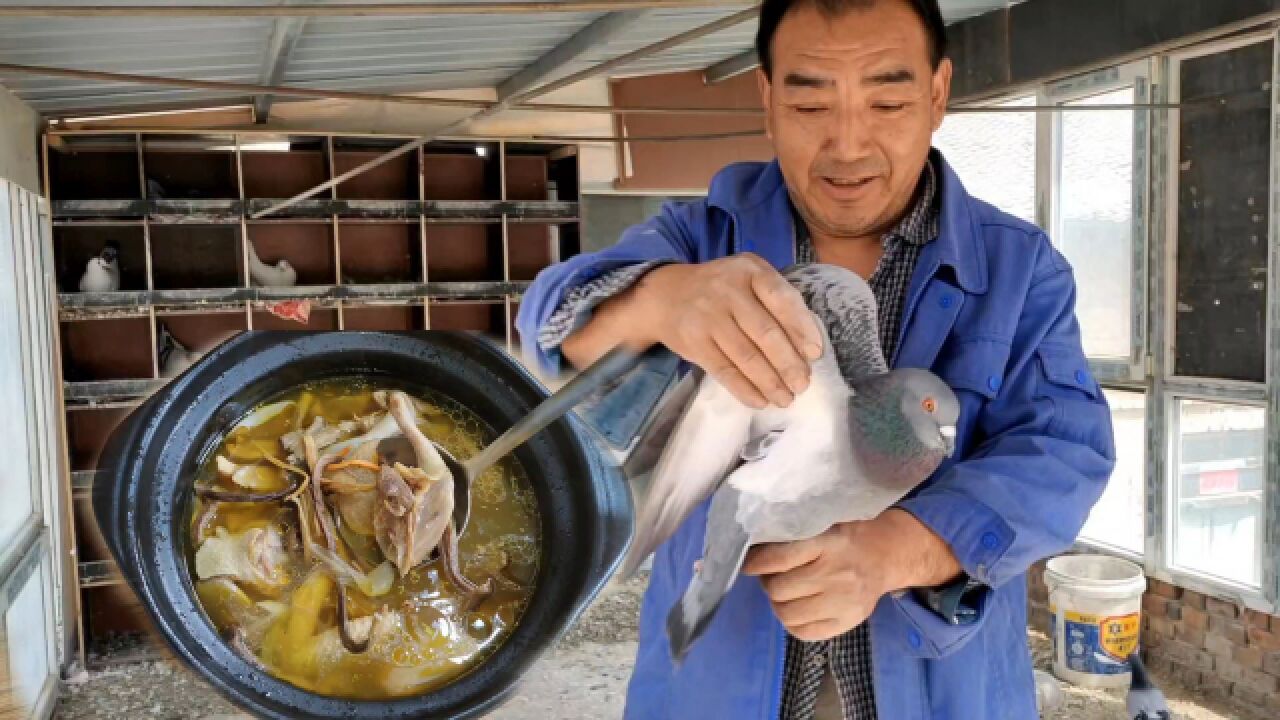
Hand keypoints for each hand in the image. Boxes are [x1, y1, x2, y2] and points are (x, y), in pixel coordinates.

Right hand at [630, 255, 823, 407]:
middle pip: (765, 332)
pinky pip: (724, 370)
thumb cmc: (721, 289)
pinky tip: (760, 400)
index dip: (801, 328)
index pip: (782, 299)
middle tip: (802, 384)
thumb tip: (806, 348)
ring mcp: (709, 316)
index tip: (815, 354)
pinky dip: (744, 389)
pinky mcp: (694, 341)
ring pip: (746, 355)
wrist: (665, 294)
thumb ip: (775, 302)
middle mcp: (728, 290)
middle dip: (788, 363)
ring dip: (769, 382)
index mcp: (751, 269)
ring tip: (785, 399)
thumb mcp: (749, 279)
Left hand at [742, 509, 961, 641]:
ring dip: (778, 603)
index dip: (756, 563)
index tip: (750, 563)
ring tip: (785, 592)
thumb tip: (752, 546)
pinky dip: (793, 622)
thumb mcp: (823, 522)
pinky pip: (804, 633)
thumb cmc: (848, 534)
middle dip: (768, 582)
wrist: (887, 555)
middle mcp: (836, 574)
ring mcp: (844, 602)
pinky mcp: (848, 622)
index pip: (778, 558)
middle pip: (778, 589)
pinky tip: (798, 607)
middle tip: (773, 576)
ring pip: (787, 614)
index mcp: (828, 543)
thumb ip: (793, 532)